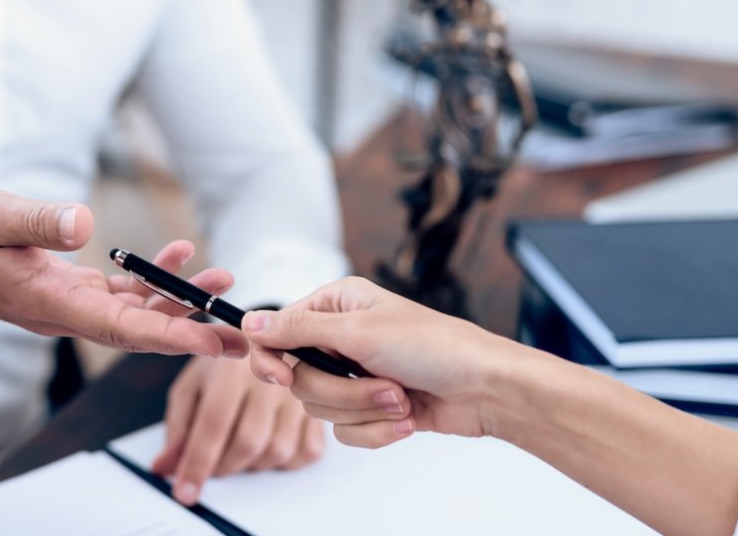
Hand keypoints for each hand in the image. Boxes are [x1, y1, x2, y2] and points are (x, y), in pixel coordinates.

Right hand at [0, 187, 244, 356]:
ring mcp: (70, 304)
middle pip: (141, 330)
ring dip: (180, 298)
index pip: (122, 329)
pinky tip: (177, 252)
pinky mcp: (70, 289)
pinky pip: (121, 292)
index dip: (171, 336)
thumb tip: (86, 223)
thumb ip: (38, 221)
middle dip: (193, 328)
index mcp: (51, 304)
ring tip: (223, 278)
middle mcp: (67, 313)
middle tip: (243, 328)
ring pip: (137, 311)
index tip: (213, 341)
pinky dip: (152, 277)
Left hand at [151, 356, 324, 505]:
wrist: (264, 341)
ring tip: (237, 450)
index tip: (185, 491)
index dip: (197, 462)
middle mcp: (269, 379)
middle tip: (210, 466)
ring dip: (252, 465)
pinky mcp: (318, 409)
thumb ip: (178, 429)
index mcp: (231, 368)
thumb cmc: (224, 365)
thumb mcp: (191, 388)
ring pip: (277, 451)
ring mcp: (298, 394)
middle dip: (223, 467)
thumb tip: (164, 468)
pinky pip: (307, 452)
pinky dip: (284, 462)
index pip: (213, 424)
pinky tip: (267, 447)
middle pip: (248, 443)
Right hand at [243, 277, 520, 447]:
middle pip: (299, 378)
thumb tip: (250, 323)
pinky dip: (377, 429)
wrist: (486, 389)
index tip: (280, 378)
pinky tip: (407, 416)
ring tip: (401, 397)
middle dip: (342, 391)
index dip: (272, 359)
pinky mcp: (370, 406)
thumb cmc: (436, 347)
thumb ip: (298, 330)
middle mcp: (341, 337)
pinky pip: (346, 431)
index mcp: (335, 306)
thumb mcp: (360, 333)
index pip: (276, 332)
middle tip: (381, 383)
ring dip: (364, 409)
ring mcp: (355, 373)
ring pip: (322, 407)